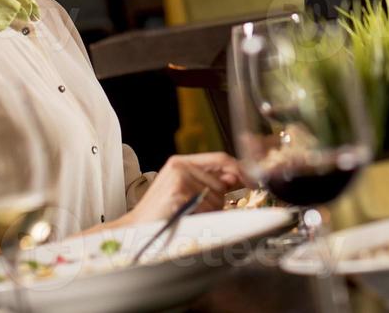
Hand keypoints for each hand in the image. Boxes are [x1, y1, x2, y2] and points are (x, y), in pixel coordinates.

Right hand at [117, 153, 245, 225]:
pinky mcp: (179, 193)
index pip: (220, 159)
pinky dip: (201, 218)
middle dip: (218, 201)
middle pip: (222, 182)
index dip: (239, 170)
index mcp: (181, 162)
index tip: (253, 182)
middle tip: (196, 211)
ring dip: (208, 212)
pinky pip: (207, 207)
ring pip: (217, 198)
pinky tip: (184, 218)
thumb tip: (236, 177)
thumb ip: (210, 182)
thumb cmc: (161, 214)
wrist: (135, 230)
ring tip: (187, 216)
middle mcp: (180, 165)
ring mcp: (179, 178)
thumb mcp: (186, 192)